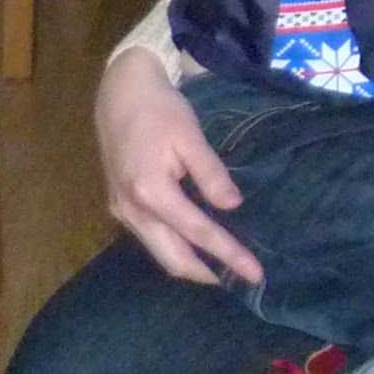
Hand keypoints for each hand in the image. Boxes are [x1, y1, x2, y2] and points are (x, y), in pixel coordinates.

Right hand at [96, 48, 262, 288]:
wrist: (120, 93)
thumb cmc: (159, 110)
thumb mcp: (190, 135)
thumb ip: (210, 173)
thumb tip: (232, 207)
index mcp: (150, 191)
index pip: (197, 233)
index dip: (228, 255)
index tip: (255, 273)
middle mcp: (131, 210)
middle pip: (172, 258)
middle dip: (207, 274)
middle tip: (240, 279)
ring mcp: (121, 211)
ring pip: (158, 252)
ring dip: (190, 264)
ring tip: (223, 267)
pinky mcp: (119, 207)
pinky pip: (150, 238)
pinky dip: (174, 247)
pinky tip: (196, 245)